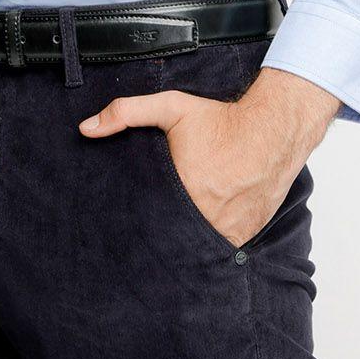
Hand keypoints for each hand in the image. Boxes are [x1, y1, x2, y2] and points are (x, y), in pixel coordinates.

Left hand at [77, 87, 307, 247]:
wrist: (273, 130)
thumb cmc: (221, 121)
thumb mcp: (172, 108)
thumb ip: (127, 113)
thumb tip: (86, 128)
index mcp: (182, 191)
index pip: (148, 221)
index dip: (138, 223)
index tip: (129, 224)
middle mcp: (205, 217)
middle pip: (171, 237)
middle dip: (160, 235)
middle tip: (149, 230)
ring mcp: (227, 231)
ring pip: (196, 249)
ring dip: (185, 244)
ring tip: (173, 237)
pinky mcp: (244, 236)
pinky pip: (220, 250)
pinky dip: (210, 244)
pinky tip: (202, 235)